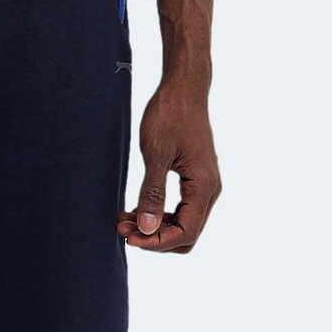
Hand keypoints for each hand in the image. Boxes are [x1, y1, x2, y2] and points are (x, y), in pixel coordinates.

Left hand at [118, 80, 220, 252]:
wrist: (184, 88)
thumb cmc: (170, 114)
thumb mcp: (156, 155)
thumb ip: (152, 194)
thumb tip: (146, 228)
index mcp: (203, 186)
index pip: (185, 233)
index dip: (157, 242)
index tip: (129, 238)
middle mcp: (209, 190)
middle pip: (186, 235)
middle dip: (154, 238)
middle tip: (122, 229)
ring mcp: (204, 185)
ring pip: (182, 224)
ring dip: (154, 228)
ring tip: (123, 221)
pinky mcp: (195, 179)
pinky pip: (180, 209)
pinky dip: (158, 215)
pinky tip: (134, 209)